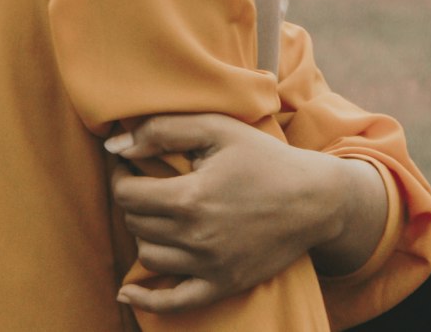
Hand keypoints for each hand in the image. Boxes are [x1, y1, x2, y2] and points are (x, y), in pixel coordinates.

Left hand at [106, 113, 386, 314]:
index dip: (120, 175)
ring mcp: (209, 266)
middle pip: (135, 223)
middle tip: (144, 181)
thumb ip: (162, 129)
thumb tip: (116, 145)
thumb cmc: (263, 157)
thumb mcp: (216, 128)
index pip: (127, 194)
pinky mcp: (221, 285)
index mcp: (191, 197)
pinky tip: (126, 292)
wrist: (313, 199)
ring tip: (157, 212)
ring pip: (148, 256)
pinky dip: (145, 299)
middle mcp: (195, 237)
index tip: (127, 163)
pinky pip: (173, 303)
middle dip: (133, 199)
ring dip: (144, 232)